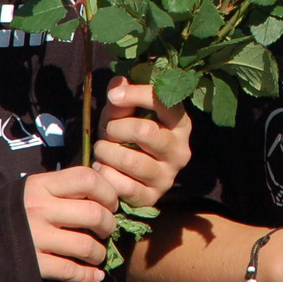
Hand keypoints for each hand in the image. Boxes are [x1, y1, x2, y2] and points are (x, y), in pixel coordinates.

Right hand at [24, 164, 118, 281]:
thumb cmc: (1, 213)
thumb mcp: (27, 190)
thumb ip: (58, 188)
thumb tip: (99, 189)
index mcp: (39, 185)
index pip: (87, 178)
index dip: (107, 191)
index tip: (111, 202)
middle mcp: (39, 209)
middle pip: (93, 213)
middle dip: (109, 224)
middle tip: (107, 229)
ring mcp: (36, 239)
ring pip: (86, 245)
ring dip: (99, 252)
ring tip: (97, 254)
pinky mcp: (32, 266)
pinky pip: (70, 271)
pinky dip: (88, 276)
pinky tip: (95, 276)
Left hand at [92, 76, 192, 207]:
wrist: (127, 173)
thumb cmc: (127, 134)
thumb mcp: (124, 112)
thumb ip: (121, 98)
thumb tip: (118, 84)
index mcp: (180, 123)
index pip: (163, 101)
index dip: (135, 95)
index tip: (113, 97)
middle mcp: (180, 150)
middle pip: (144, 131)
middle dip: (116, 128)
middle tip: (107, 131)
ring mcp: (168, 176)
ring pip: (130, 160)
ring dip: (106, 152)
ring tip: (102, 149)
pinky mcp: (153, 197)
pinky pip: (124, 186)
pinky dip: (106, 174)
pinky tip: (103, 168)